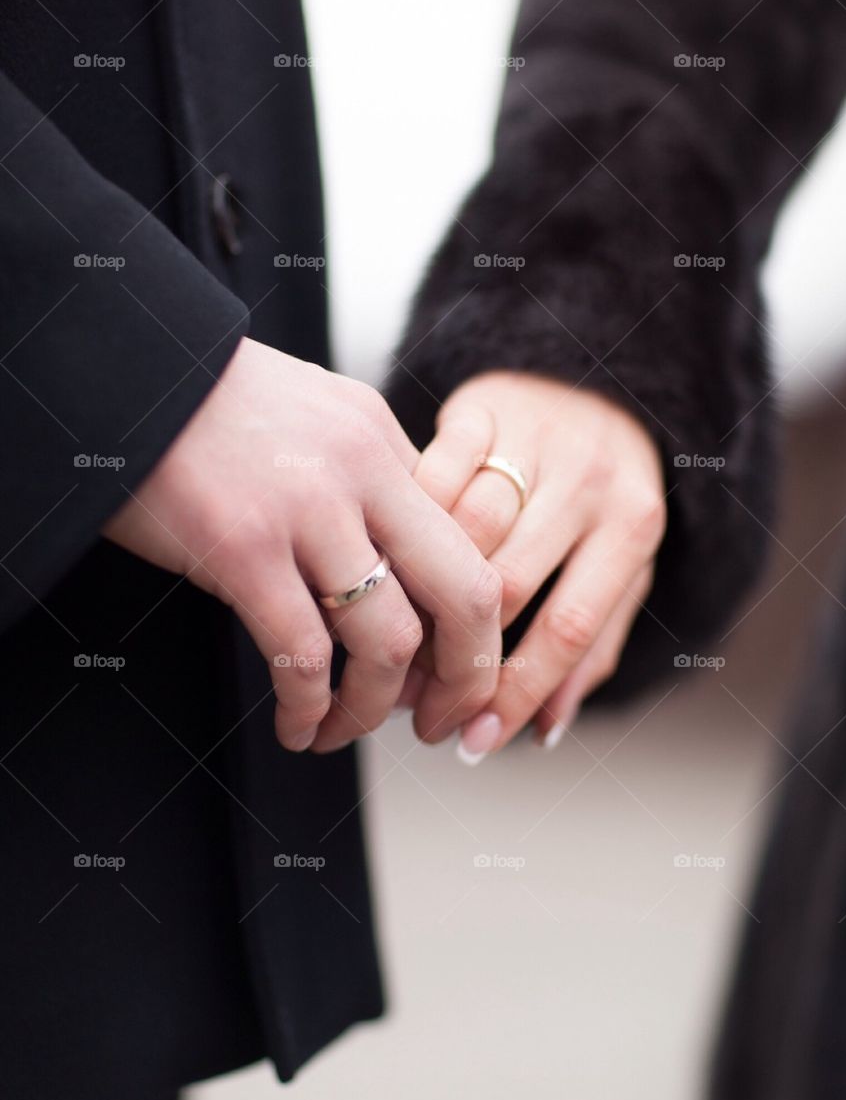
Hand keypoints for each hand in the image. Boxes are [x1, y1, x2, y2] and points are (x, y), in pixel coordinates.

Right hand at [105, 337, 501, 752]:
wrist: (119, 368)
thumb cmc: (203, 406)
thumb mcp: (307, 417)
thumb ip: (360, 477)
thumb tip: (393, 563)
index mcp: (382, 439)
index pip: (468, 545)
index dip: (472, 627)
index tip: (447, 674)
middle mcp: (362, 469)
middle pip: (465, 594)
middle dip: (465, 678)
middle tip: (438, 723)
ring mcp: (307, 507)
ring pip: (387, 642)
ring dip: (372, 710)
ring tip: (341, 731)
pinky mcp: (243, 546)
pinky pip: (303, 656)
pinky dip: (308, 710)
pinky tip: (295, 728)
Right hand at [409, 371, 665, 759]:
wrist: (592, 380)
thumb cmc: (603, 492)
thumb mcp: (619, 565)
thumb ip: (590, 645)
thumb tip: (541, 730)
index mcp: (631, 525)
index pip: (568, 628)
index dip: (514, 694)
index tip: (471, 739)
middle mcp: (587, 477)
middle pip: (504, 585)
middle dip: (451, 658)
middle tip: (415, 705)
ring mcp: (529, 437)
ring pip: (458, 536)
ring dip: (416, 602)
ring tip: (387, 654)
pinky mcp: (476, 406)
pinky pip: (426, 479)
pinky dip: (398, 532)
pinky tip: (379, 574)